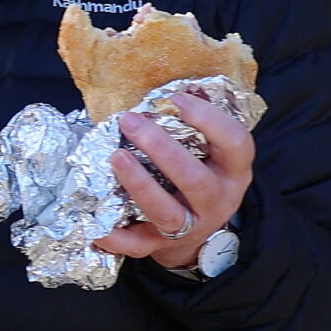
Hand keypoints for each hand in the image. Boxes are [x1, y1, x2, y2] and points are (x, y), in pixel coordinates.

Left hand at [94, 93, 254, 269]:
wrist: (198, 235)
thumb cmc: (198, 176)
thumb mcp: (210, 153)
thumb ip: (194, 126)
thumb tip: (173, 85)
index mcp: (232, 171)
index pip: (236, 143)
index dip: (209, 119)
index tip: (175, 98)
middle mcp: (217, 200)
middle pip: (195, 179)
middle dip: (162, 149)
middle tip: (130, 121)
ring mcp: (191, 226)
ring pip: (168, 211)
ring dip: (139, 184)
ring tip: (115, 156)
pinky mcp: (162, 245)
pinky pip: (138, 245)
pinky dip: (116, 238)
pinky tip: (94, 225)